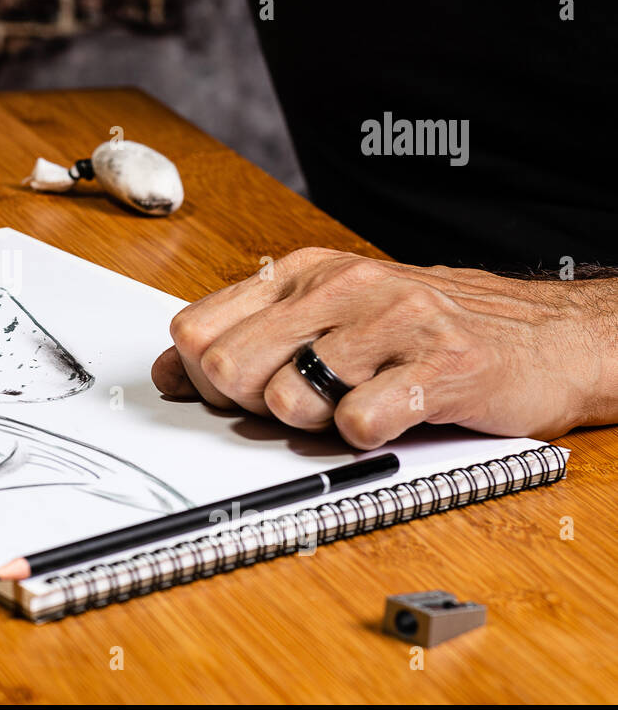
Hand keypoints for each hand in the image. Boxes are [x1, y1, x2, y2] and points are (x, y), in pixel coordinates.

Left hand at [151, 247, 615, 448]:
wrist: (544, 334)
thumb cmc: (417, 332)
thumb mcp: (320, 318)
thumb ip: (242, 340)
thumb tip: (165, 375)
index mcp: (299, 272)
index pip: (193, 331)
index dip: (202, 379)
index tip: (238, 395)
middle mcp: (339, 286)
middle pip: (227, 369)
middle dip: (248, 408)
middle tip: (300, 407)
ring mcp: (392, 322)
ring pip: (289, 398)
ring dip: (313, 424)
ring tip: (354, 406)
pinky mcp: (441, 367)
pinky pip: (362, 422)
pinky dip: (368, 437)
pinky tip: (393, 418)